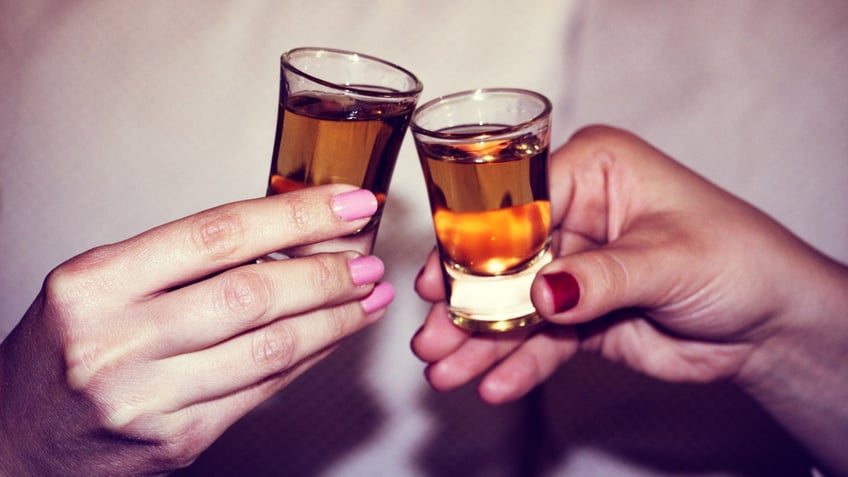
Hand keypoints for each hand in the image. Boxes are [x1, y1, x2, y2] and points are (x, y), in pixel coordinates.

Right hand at [0, 185, 394, 475]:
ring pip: (269, 346)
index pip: (217, 234)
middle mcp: (117, 340)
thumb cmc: (66, 349)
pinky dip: (309, 357)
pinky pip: (263, 390)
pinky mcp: (176, 441)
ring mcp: (147, 397)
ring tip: (370, 295)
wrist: (17, 437)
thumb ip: (183, 260)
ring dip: (333, 317)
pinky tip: (335, 334)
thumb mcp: (105, 285)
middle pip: (252, 293)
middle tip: (368, 256)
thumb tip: (287, 233)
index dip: (295, 215)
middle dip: (326, 271)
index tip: (347, 203)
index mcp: (95, 283)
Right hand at [412, 126, 847, 473]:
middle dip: (467, 301)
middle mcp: (575, 215)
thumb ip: (601, 277)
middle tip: (430, 337)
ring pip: (515, 305)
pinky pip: (541, 340)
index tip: (439, 279)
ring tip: (445, 372)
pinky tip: (493, 386)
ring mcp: (573, 268)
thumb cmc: (738, 260)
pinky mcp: (578, 315)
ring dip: (480, 341)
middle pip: (502, 258)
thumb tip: (542, 293)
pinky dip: (519, 364)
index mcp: (593, 172)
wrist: (769, 324)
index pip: (516, 201)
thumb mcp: (669, 260)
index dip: (474, 242)